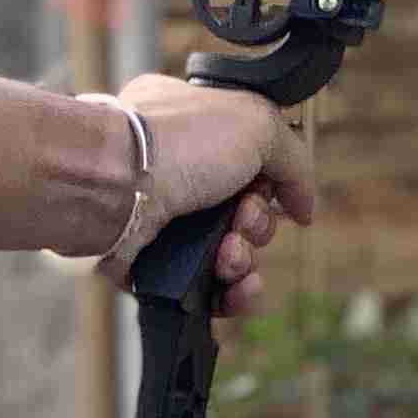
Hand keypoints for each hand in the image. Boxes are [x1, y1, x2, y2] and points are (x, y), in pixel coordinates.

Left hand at [102, 68, 317, 320]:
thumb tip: (302, 208)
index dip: (269, 181)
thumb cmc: (179, 144)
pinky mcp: (153, 269)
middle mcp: (178, 173)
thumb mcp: (257, 122)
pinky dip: (230, 295)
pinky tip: (237, 289)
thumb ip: (294, 161)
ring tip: (228, 255)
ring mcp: (164, 222)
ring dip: (244, 260)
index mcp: (196, 128)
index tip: (266, 186)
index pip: (250, 161)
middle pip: (245, 214)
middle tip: (241, 219)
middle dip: (257, 225)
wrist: (115, 188)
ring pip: (229, 256)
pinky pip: (206, 293)